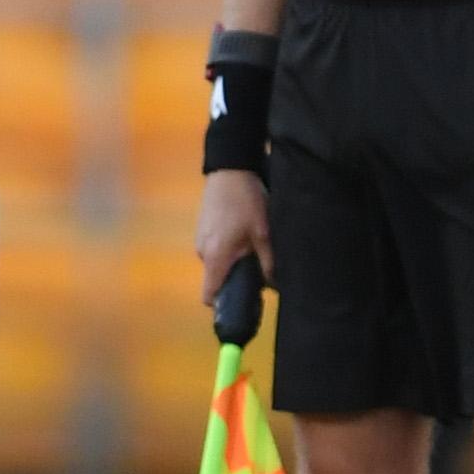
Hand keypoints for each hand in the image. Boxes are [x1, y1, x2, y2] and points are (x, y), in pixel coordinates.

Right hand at [196, 169, 273, 301]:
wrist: (230, 168)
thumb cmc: (247, 202)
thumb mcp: (263, 233)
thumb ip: (268, 262)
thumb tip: (274, 286)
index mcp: (215, 257)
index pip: (209, 294)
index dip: (223, 304)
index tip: (241, 305)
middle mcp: (202, 252)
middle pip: (216, 279)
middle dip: (235, 280)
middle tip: (258, 275)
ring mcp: (200, 238)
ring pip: (217, 262)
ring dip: (233, 262)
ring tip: (254, 251)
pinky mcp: (202, 228)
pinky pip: (215, 248)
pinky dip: (228, 249)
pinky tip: (243, 236)